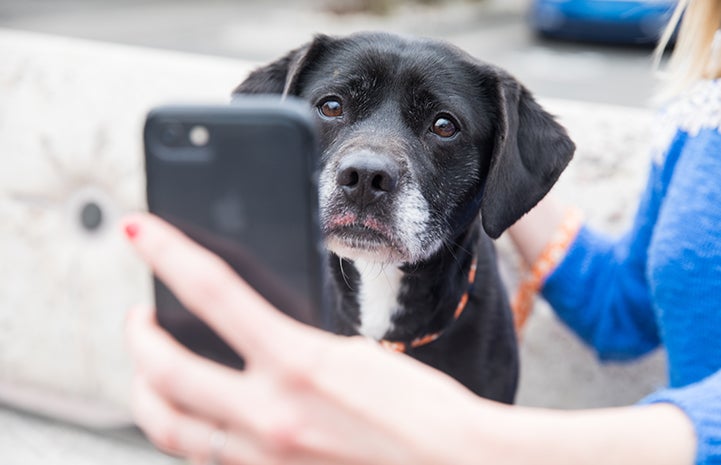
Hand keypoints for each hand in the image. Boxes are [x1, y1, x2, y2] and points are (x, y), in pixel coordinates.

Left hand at [123, 213, 491, 464]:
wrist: (454, 464)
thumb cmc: (422, 409)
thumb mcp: (355, 356)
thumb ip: (296, 348)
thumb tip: (259, 341)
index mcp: (298, 363)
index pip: (210, 290)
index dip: (165, 252)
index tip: (139, 231)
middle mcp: (270, 415)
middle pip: (163, 371)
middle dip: (137, 337)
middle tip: (138, 318)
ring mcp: (264, 459)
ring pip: (168, 428)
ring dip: (145, 393)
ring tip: (149, 371)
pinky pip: (205, 462)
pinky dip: (189, 434)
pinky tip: (196, 418)